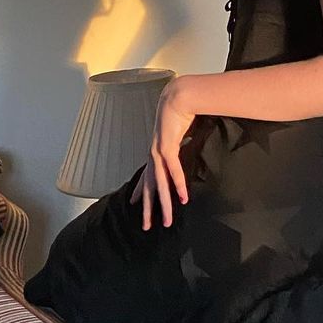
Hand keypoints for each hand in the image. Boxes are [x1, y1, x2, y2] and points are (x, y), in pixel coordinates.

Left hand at [129, 77, 194, 229]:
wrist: (179, 96)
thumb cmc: (181, 111)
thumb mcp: (180, 132)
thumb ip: (182, 142)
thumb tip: (189, 145)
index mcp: (156, 151)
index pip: (146, 176)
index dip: (140, 191)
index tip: (133, 203)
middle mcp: (154, 154)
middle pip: (148, 186)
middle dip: (148, 208)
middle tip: (146, 226)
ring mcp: (158, 151)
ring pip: (159, 184)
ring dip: (164, 204)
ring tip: (166, 221)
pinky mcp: (167, 147)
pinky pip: (173, 170)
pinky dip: (177, 184)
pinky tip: (182, 198)